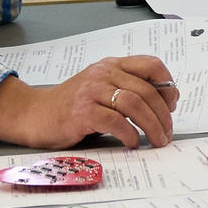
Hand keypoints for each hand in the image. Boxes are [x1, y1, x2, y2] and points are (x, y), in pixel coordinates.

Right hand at [0, 55, 181, 149]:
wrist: (35, 115)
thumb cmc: (71, 106)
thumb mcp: (102, 90)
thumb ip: (127, 90)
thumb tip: (164, 105)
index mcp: (112, 65)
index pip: (151, 64)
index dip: (167, 85)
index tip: (172, 104)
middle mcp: (103, 74)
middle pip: (146, 90)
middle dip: (163, 115)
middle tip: (167, 132)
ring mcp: (91, 91)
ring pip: (135, 104)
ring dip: (152, 126)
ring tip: (157, 140)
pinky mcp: (82, 111)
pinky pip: (116, 122)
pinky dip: (129, 134)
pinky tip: (132, 143)